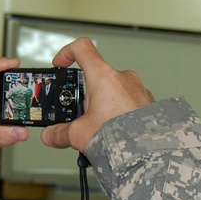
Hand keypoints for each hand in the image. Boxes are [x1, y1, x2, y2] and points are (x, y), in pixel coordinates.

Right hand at [41, 37, 152, 152]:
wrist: (150, 151)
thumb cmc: (122, 135)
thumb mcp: (80, 134)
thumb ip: (61, 132)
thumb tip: (51, 135)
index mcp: (104, 76)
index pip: (82, 48)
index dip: (67, 52)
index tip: (61, 63)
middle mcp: (124, 78)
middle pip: (97, 77)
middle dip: (87, 96)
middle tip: (83, 116)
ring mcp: (139, 90)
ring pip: (114, 92)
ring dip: (104, 107)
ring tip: (101, 130)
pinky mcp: (149, 104)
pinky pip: (130, 103)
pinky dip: (120, 113)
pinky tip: (116, 132)